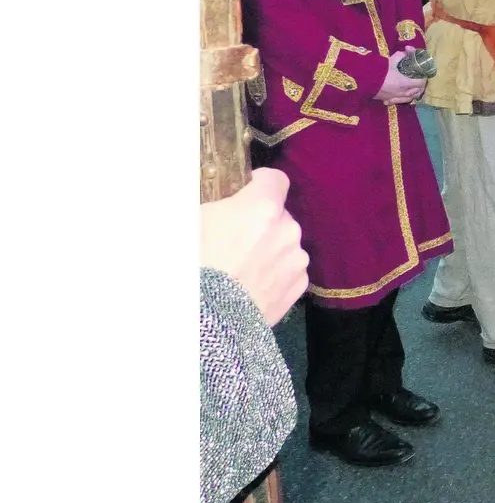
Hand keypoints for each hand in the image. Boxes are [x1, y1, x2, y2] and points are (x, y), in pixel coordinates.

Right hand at [200, 168, 308, 325]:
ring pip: (285, 243)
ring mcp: (297, 260)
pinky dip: (274, 274)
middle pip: (279, 214)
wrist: (205, 323)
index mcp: (263, 208)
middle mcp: (288, 230)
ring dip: (269, 249)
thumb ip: (209, 206)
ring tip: (240, 268)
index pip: (276, 179)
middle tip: (233, 239)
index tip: (244, 194)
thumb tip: (210, 203)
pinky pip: (288, 270)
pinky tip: (251, 286)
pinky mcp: (299, 287)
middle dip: (260, 222)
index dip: (258, 184)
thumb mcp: (187, 223)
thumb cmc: (191, 266)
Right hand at [375, 48, 426, 103]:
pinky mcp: (388, 100)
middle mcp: (401, 92)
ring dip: (413, 93)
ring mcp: (395, 98)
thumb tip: (408, 51)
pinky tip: (401, 94)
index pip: (421, 83)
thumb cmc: (378, 70)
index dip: (424, 78)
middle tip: (418, 79)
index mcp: (404, 83)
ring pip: (410, 98)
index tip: (423, 73)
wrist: (363, 80)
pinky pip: (399, 101)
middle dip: (420, 86)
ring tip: (412, 87)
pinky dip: (403, 98)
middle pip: (417, 92)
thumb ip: (402, 55)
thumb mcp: (391, 60)